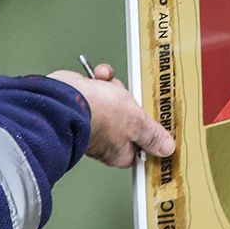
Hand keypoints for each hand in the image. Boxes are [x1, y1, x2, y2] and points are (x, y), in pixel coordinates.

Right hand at [49, 65, 175, 167]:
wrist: (64, 98)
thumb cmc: (97, 115)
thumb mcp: (136, 123)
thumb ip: (152, 135)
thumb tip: (166, 148)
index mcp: (120, 151)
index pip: (142, 144)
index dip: (149, 130)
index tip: (154, 120)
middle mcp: (106, 138)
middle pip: (130, 118)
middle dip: (131, 101)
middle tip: (129, 98)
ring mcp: (95, 120)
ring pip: (115, 99)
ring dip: (114, 86)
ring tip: (109, 85)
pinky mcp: (84, 103)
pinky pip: (98, 88)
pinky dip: (99, 79)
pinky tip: (98, 77)